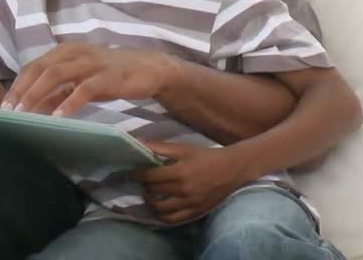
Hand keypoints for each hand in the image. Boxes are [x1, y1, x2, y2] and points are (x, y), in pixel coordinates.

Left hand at [2, 44, 177, 116]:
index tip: (4, 104)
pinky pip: (84, 89)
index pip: (34, 66)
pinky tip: (58, 117)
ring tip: (25, 113)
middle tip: (9, 110)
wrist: (149, 68)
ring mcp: (91, 63)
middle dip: (22, 89)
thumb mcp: (79, 82)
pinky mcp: (108, 77)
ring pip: (57, 74)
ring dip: (38, 93)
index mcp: (65, 52)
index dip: (17, 84)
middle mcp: (75, 53)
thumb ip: (57, 93)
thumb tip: (31, 109)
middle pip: (40, 68)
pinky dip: (69, 102)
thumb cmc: (109, 75)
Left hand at [133, 142, 253, 224]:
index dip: (136, 175)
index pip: (150, 176)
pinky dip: (162, 216)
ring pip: (161, 209)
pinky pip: (174, 219)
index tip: (130, 172)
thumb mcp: (183, 148)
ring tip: (148, 194)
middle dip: (143, 185)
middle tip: (140, 181)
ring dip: (150, 202)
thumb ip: (160, 147)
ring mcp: (190, 203)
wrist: (232, 169)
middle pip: (154, 191)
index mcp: (180, 172)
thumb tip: (138, 143)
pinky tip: (159, 208)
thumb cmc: (206, 156)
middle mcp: (184, 190)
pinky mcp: (196, 212)